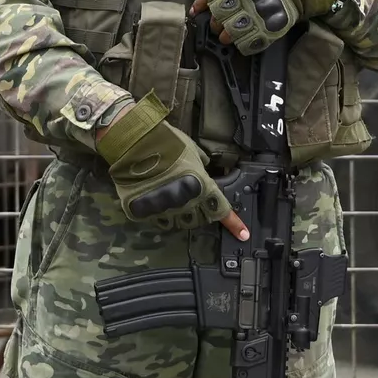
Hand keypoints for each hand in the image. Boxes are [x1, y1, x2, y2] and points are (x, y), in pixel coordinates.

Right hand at [97, 93, 249, 238]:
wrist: (134, 143)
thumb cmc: (166, 142)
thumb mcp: (193, 151)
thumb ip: (202, 167)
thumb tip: (205, 172)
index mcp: (202, 187)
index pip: (222, 211)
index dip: (234, 224)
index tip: (242, 234)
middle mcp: (186, 203)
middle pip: (202, 219)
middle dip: (203, 212)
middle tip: (196, 199)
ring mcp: (166, 210)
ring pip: (181, 222)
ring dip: (183, 214)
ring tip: (175, 197)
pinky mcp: (147, 212)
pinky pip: (160, 220)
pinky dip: (163, 213)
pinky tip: (158, 200)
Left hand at [191, 0, 336, 55]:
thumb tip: (202, 0)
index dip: (201, 5)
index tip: (198, 12)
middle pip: (218, 13)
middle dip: (215, 20)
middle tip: (218, 22)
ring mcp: (255, 12)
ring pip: (229, 30)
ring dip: (224, 35)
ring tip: (227, 34)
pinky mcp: (267, 27)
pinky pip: (246, 42)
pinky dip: (240, 43)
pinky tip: (240, 40)